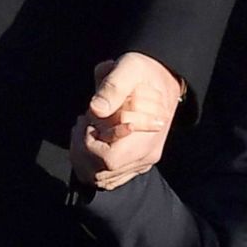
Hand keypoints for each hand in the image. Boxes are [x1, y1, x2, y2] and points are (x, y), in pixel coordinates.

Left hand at [82, 52, 183, 187]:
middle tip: (83, 121)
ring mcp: (142, 161)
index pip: (108, 160)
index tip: (89, 118)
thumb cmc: (145, 72)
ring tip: (87, 128)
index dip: (90, 143)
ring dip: (84, 156)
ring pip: (101, 178)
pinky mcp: (136, 162)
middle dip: (82, 149)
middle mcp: (146, 155)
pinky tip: (93, 138)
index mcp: (147, 137)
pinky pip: (107, 177)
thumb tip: (96, 109)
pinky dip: (92, 163)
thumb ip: (113, 87)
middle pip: (101, 172)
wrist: (164, 78)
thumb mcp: (130, 68)